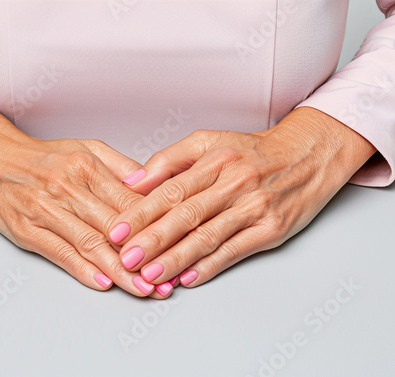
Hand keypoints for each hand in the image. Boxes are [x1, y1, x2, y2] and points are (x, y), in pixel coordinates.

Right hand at [0, 109, 172, 297]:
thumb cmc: (42, 156)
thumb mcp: (85, 148)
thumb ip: (120, 166)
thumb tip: (151, 185)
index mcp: (87, 167)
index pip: (130, 202)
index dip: (156, 228)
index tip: (176, 246)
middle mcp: (68, 188)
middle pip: (114, 228)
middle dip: (144, 257)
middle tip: (167, 279)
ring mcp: (46, 210)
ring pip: (90, 244)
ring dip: (120, 271)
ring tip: (144, 288)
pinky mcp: (26, 229)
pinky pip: (60, 252)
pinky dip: (83, 269)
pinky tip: (104, 283)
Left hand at [107, 107, 375, 287]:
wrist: (308, 156)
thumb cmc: (253, 152)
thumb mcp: (209, 142)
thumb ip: (170, 160)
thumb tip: (134, 180)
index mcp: (214, 160)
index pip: (170, 191)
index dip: (140, 213)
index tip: (116, 231)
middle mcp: (234, 183)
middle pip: (186, 215)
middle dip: (153, 240)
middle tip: (126, 259)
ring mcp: (254, 207)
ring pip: (208, 236)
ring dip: (177, 258)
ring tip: (151, 274)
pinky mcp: (271, 229)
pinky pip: (236, 250)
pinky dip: (211, 265)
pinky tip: (190, 278)